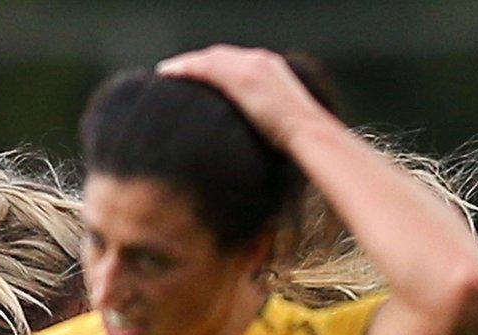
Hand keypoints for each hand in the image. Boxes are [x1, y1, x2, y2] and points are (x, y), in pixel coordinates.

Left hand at [156, 45, 330, 148]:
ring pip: (209, 57)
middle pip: (219, 55)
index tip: (198, 76)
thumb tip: (252, 130)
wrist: (309, 133)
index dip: (213, 67)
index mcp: (272, 69)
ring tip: (168, 72)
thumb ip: (264, 115)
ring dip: (186, 63)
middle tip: (176, 71)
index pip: (235, 62)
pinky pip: (205, 67)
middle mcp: (260, 60)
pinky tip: (169, 74)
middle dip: (196, 61)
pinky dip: (185, 68)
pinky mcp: (241, 76)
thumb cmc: (299, 137)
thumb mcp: (280, 119)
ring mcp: (251, 66)